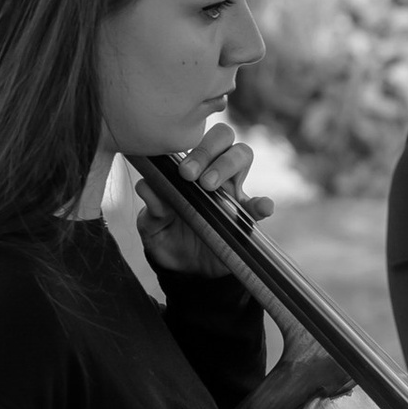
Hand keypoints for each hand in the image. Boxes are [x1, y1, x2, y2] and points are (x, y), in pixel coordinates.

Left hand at [136, 120, 268, 277]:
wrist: (183, 269)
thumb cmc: (167, 237)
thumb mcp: (152, 226)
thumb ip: (151, 209)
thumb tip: (145, 186)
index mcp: (190, 169)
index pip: (198, 139)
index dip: (191, 146)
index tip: (181, 171)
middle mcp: (214, 173)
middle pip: (225, 139)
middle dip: (208, 151)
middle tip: (190, 176)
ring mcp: (232, 192)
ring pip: (242, 156)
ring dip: (227, 165)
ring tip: (209, 187)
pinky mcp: (245, 218)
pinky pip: (259, 205)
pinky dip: (262, 203)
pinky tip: (261, 207)